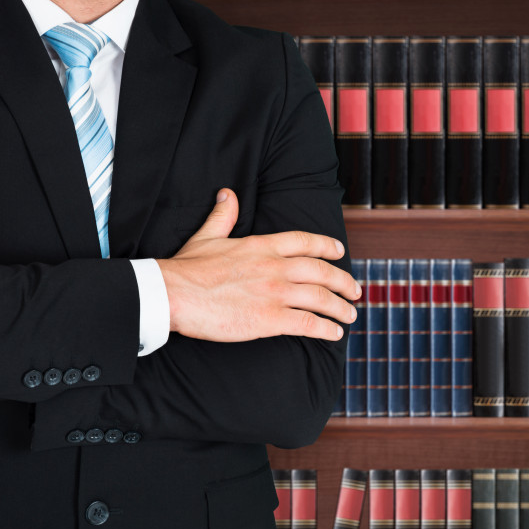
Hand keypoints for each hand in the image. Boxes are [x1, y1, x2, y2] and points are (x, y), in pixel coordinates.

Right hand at [157, 187, 360, 342]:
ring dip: (341, 308)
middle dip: (344, 282)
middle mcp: (275, 267)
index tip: (340, 253)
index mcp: (262, 246)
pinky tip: (334, 333)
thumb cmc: (187, 268)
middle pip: (322, 272)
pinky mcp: (269, 319)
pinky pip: (308, 324)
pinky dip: (326, 329)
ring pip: (321, 299)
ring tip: (350, 315)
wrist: (173, 294)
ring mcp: (275, 293)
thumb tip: (227, 195)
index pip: (305, 242)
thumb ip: (223, 216)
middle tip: (355, 291)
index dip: (327, 247)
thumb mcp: (207, 236)